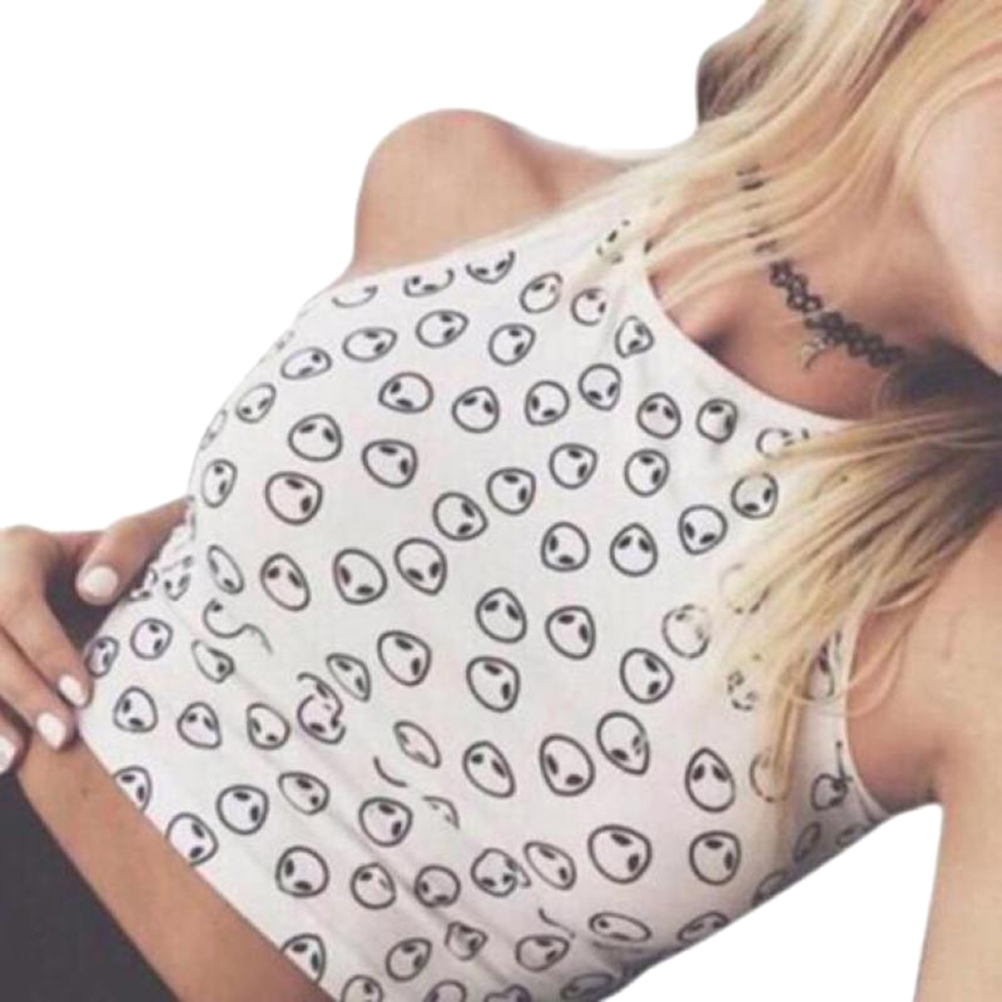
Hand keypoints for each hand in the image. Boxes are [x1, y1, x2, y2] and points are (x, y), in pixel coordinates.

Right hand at [0, 496, 188, 771]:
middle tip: (63, 735)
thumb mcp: (137, 541)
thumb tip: (95, 589)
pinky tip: (1, 756)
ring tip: (18, 758)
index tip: (85, 695)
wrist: (103, 581)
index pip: (16, 603)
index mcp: (21, 549)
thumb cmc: (129, 562)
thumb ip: (126, 549)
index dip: (47, 652)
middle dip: (21, 692)